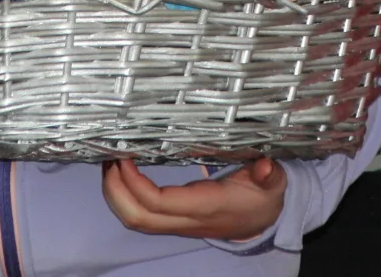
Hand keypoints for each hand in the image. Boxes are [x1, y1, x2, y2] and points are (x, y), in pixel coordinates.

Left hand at [101, 157, 286, 241]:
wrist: (263, 222)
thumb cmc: (263, 198)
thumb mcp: (272, 183)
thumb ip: (268, 174)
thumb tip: (266, 166)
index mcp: (205, 206)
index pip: (159, 203)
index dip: (135, 183)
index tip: (124, 156)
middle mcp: (186, 219)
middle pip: (137, 217)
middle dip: (115, 190)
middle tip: (109, 158)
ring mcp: (177, 223)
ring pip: (135, 220)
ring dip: (116, 195)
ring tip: (110, 164)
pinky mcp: (174, 220)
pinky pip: (141, 216)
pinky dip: (125, 197)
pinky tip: (122, 174)